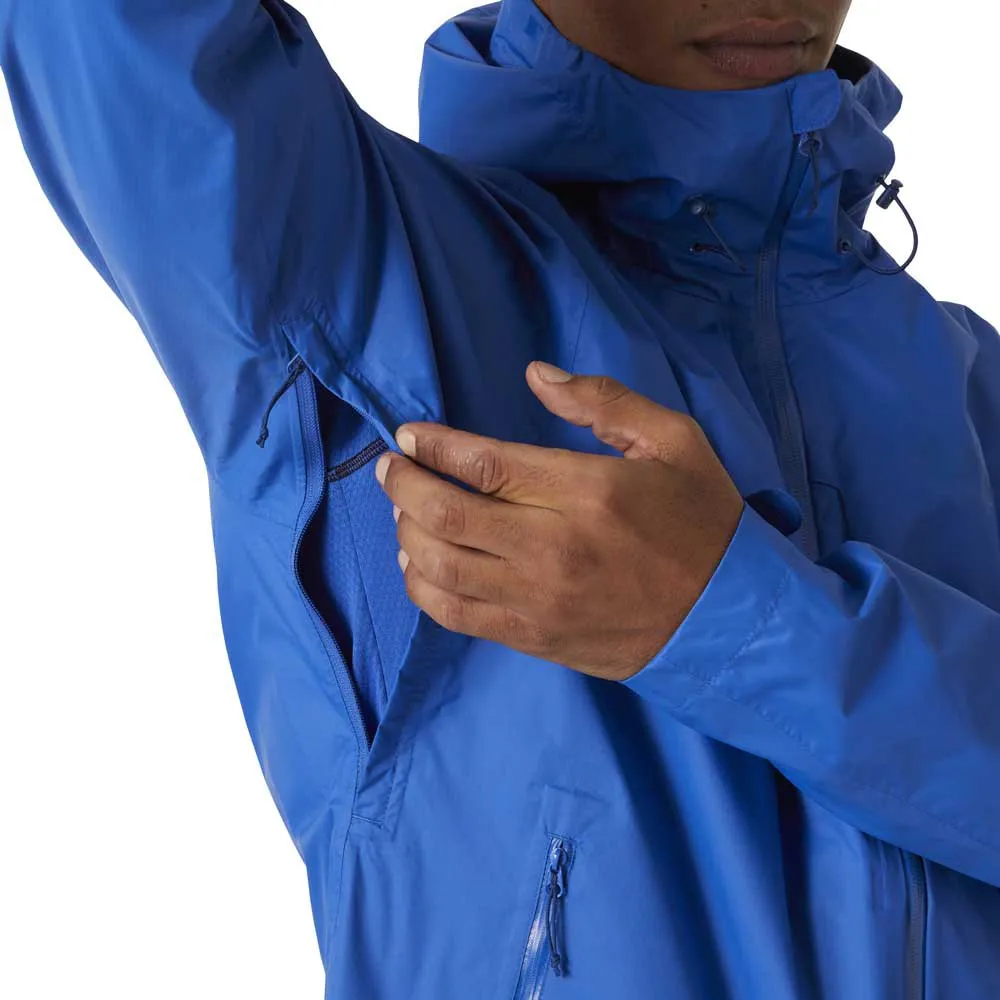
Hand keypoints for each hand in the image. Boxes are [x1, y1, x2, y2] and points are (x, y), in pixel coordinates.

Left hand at [375, 363, 744, 680]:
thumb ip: (603, 401)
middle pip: (446, 515)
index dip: (432, 445)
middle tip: (390, 466)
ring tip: (402, 510)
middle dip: (402, 485)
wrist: (729, 620)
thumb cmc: (703, 523)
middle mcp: (552, 548)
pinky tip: (418, 563)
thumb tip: (536, 374)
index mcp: (586, 491)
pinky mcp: (534, 637)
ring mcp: (538, 600)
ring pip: (440, 568)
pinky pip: (456, 616)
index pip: (483, 463)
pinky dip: (423, 587)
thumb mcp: (675, 440)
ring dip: (406, 533)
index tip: (407, 434)